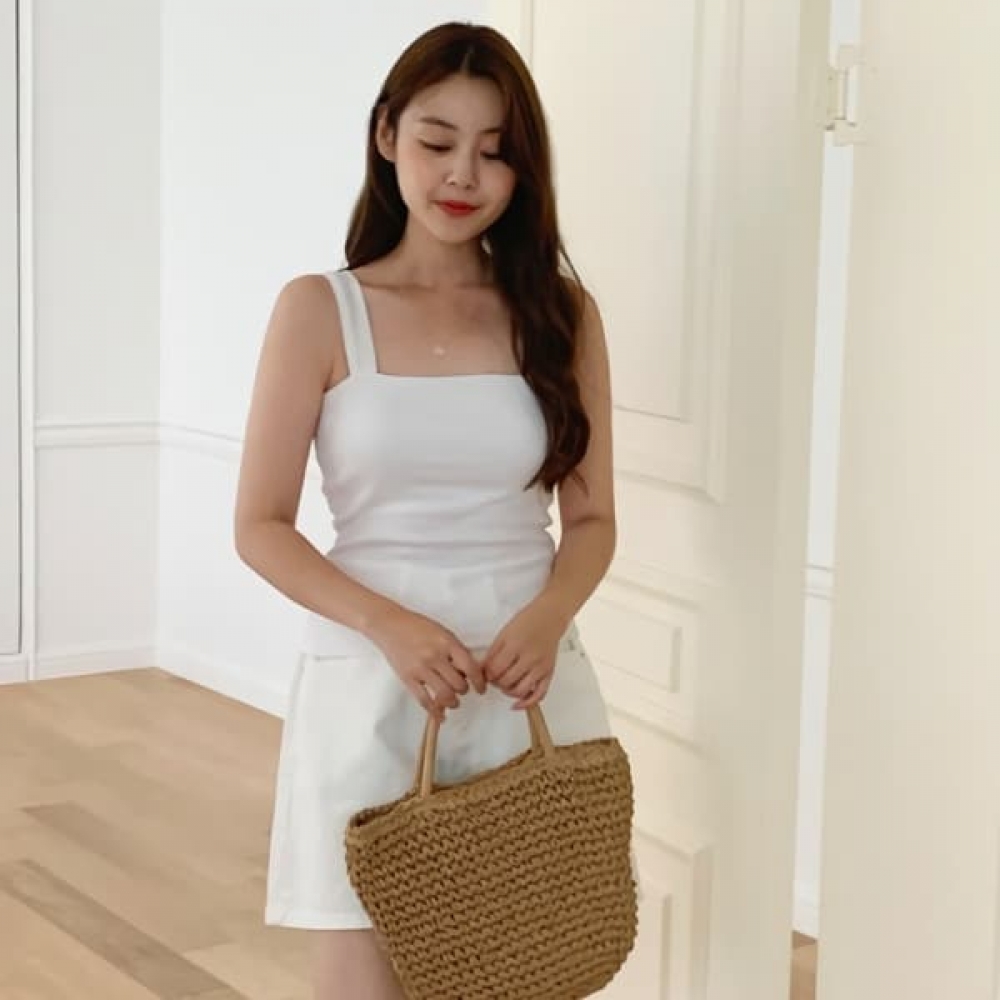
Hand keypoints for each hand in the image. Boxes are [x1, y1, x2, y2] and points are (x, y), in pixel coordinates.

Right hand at [368, 607, 485, 721]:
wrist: (389, 625)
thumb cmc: (417, 626)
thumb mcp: (443, 632)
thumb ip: (456, 650)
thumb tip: (470, 670)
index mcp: (447, 642)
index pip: (470, 667)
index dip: (479, 682)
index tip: (481, 688)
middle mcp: (435, 656)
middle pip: (459, 684)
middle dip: (463, 690)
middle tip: (462, 689)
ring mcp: (420, 668)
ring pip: (444, 695)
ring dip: (453, 702)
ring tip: (453, 701)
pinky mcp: (408, 678)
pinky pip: (424, 700)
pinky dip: (435, 712)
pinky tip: (440, 715)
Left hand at [482, 596, 569, 709]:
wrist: (550, 617)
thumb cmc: (527, 621)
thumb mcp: (504, 633)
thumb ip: (492, 653)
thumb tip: (481, 670)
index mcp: (515, 645)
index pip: (495, 670)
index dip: (487, 675)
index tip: (486, 673)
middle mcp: (530, 657)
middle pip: (506, 681)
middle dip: (496, 682)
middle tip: (494, 677)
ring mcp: (541, 667)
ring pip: (520, 691)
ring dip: (508, 691)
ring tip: (505, 684)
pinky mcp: (549, 672)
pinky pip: (539, 694)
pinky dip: (527, 703)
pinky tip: (517, 704)